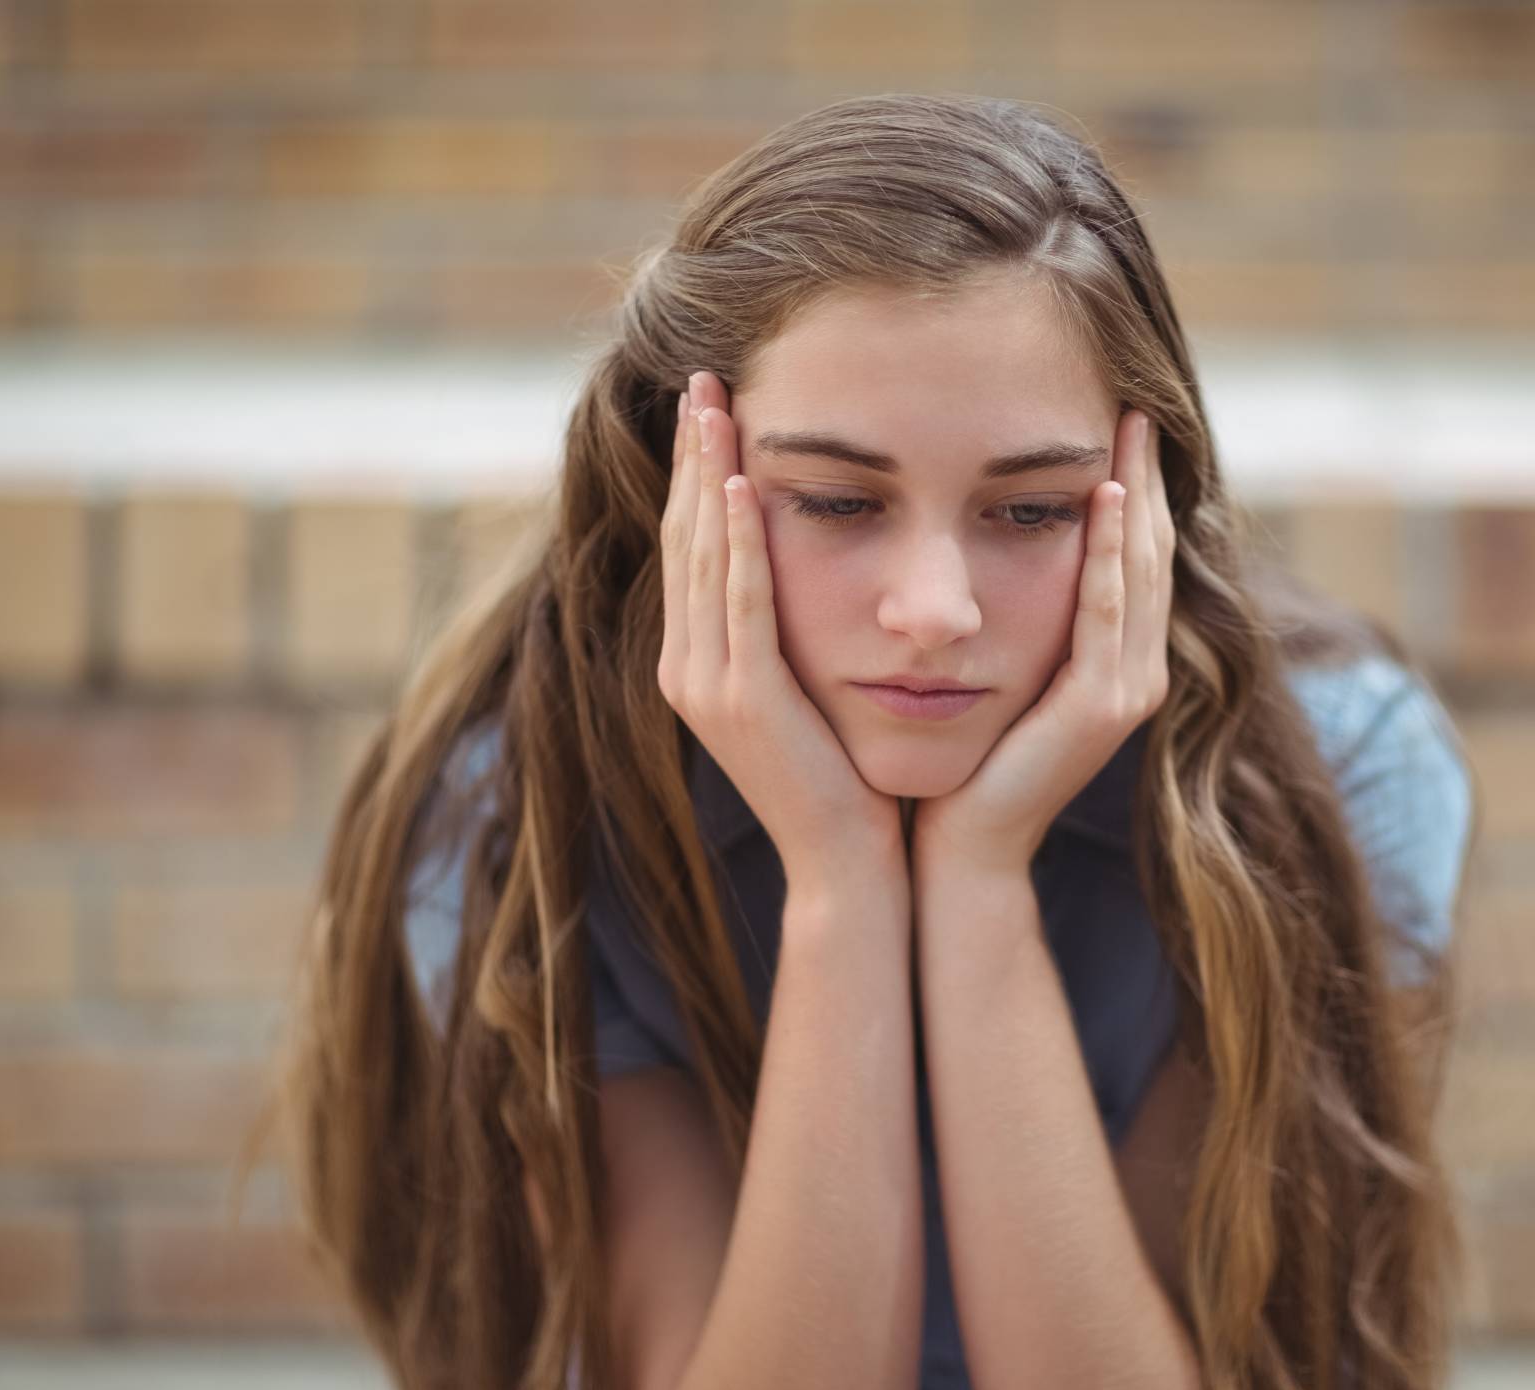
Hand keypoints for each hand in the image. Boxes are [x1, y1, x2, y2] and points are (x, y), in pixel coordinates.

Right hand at [655, 371, 906, 884]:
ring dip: (708, 476)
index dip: (696, 476)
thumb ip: (788, 634)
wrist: (850, 864)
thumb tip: (805, 568)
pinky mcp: (746, 700)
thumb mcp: (806, 691)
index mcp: (696, 665)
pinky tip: (742, 486)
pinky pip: (740, 602)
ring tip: (715, 407)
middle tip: (702, 379)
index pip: (691, 549)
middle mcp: (687, 670)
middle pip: (685, 539)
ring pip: (704, 558)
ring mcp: (708, 686)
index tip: (709, 409)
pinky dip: (739, 541)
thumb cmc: (843, 779)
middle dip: (693, 456)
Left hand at [911, 406, 1175, 874]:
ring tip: (1129, 428)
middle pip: (1153, 551)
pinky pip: (1109, 610)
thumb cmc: (965, 758)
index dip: (1134, 488)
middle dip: (1146, 475)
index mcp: (1116, 662)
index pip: (1136, 556)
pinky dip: (1110, 551)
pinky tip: (1103, 498)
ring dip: (1137, 494)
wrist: (961, 845)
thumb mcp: (1000, 669)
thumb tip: (991, 542)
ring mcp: (1127, 690)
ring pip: (1143, 570)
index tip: (1119, 420)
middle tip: (1135, 402)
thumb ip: (1017, 616)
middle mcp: (1136, 673)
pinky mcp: (1100, 705)